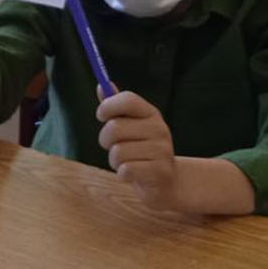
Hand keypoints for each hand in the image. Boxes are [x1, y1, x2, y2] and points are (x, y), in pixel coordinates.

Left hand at [97, 91, 177, 208]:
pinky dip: (123, 174)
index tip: (101, 116)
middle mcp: (159, 129)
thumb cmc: (140, 150)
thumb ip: (115, 107)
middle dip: (105, 140)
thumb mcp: (130, 127)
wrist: (166, 182)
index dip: (108, 106)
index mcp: (151, 113)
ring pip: (117, 152)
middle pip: (115, 128)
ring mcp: (162, 150)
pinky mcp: (160, 171)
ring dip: (114, 161)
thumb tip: (101, 86)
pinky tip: (133, 174)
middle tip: (112, 146)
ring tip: (126, 162)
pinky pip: (125, 170)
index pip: (128, 99)